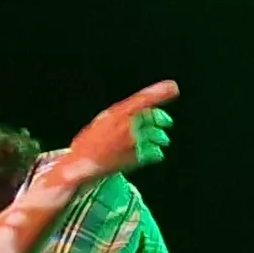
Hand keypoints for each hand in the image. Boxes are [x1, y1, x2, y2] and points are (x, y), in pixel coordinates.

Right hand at [64, 80, 181, 182]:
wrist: (80, 165)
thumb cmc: (89, 143)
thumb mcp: (102, 121)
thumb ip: (122, 114)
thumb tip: (141, 109)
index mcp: (116, 113)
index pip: (142, 99)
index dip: (159, 93)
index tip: (172, 87)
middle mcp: (126, 125)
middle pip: (153, 117)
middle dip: (162, 118)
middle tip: (167, 121)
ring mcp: (132, 142)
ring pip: (157, 135)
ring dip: (161, 137)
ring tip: (162, 139)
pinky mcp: (136, 158)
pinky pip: (154, 153)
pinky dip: (156, 152)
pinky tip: (155, 153)